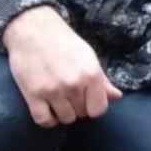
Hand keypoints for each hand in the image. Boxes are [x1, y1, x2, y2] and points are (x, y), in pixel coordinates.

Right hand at [2, 6, 123, 127]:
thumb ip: (102, 80)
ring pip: (64, 119)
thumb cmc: (63, 42)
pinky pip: (43, 120)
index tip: (87, 100)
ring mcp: (53, 91)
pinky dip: (47, 119)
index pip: (99, 109)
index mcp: (91, 74)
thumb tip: (117, 96)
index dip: (93, 106)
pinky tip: (48, 109)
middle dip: (78, 107)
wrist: (32, 30)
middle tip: (70, 94)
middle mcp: (74, 84)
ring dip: (62, 113)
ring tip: (58, 99)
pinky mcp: (33, 94)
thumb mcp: (88, 56)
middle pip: (81, 114)